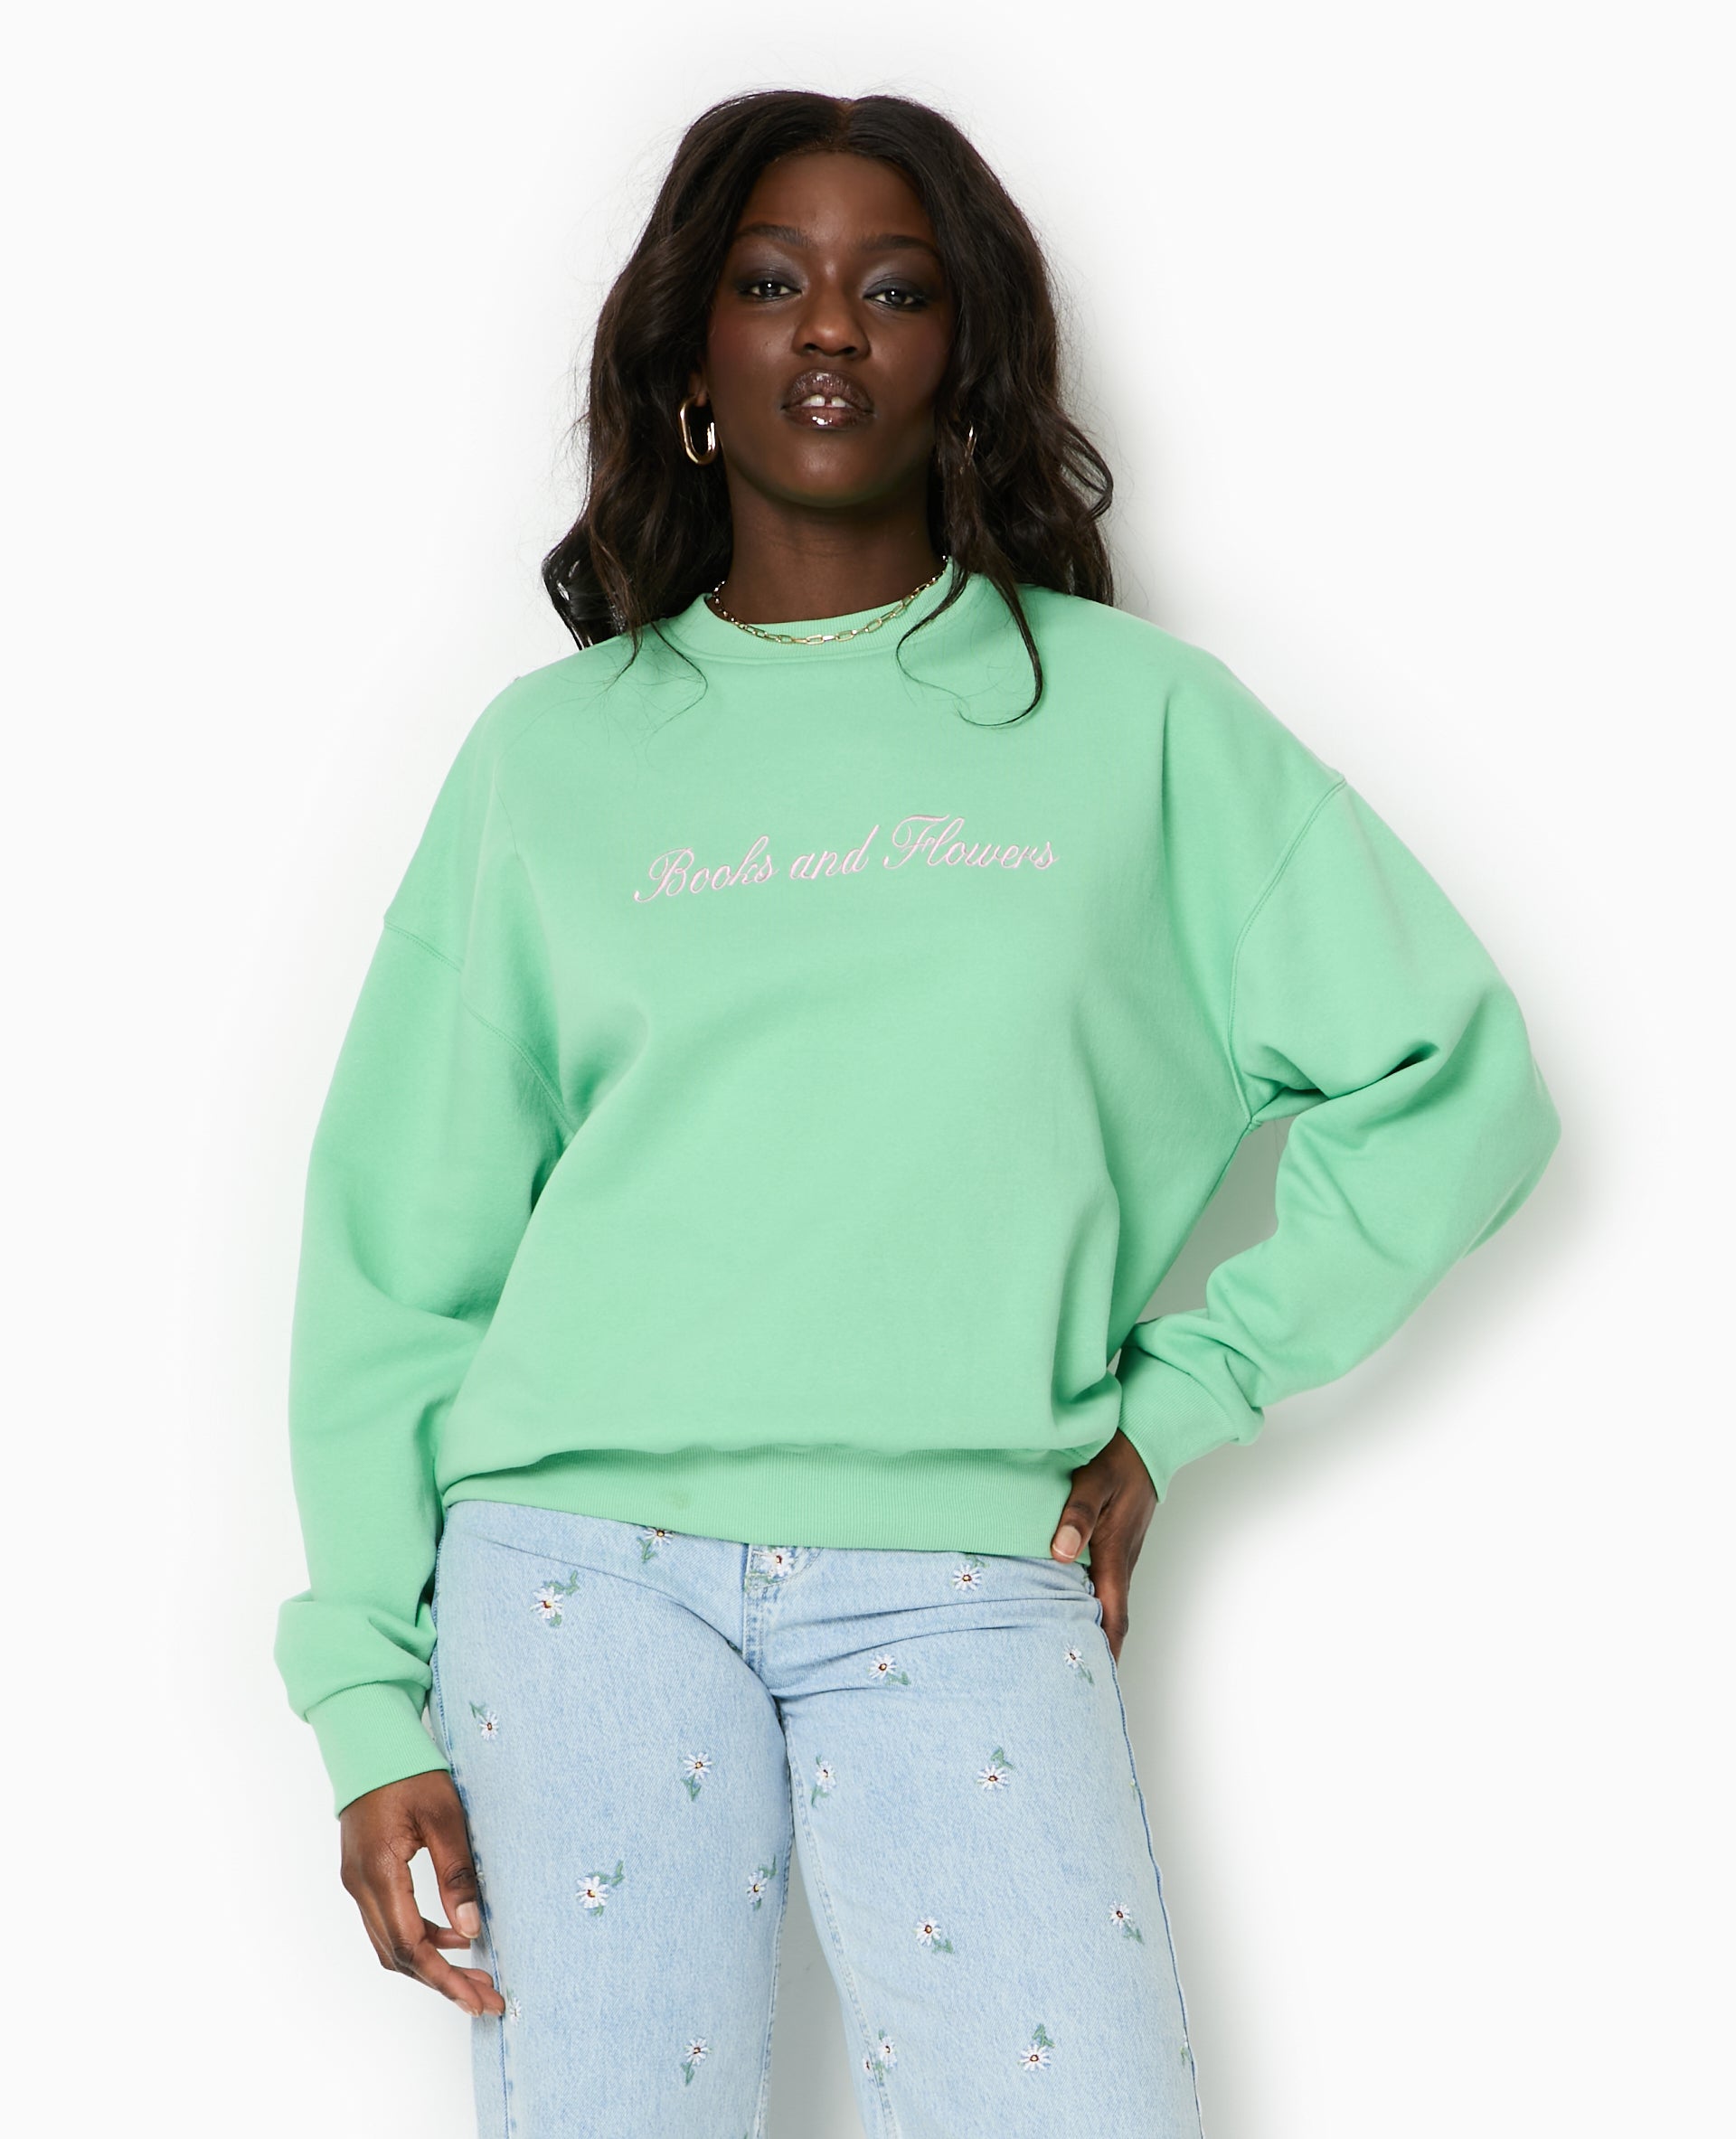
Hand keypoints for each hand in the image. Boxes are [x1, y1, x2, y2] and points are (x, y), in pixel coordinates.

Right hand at [339, 1769, 504, 2016]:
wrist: (367, 1739)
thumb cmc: (407, 1769)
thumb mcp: (443, 1815)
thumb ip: (457, 1872)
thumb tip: (471, 1928)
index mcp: (379, 1872)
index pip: (411, 1944)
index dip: (445, 1977)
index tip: (476, 1997)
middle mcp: (359, 1885)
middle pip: (398, 1955)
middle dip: (442, 1981)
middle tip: (484, 1997)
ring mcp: (356, 1881)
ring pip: (390, 1944)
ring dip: (430, 1964)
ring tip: (474, 1975)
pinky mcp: (363, 1874)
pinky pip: (388, 1922)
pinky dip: (419, 1938)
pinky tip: (452, 1936)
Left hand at [1048, 1429, 1156, 1663]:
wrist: (1147, 1437)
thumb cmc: (1118, 1457)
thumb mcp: (1095, 1480)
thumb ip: (1078, 1514)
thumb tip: (1060, 1552)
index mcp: (1115, 1552)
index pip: (1113, 1614)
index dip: (1106, 1648)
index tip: (1097, 1680)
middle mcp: (1122, 1559)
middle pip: (1112, 1615)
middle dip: (1099, 1648)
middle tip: (1077, 1678)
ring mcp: (1122, 1551)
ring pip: (1108, 1598)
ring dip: (1094, 1625)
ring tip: (1070, 1650)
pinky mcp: (1117, 1540)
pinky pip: (1105, 1579)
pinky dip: (1093, 1600)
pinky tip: (1072, 1602)